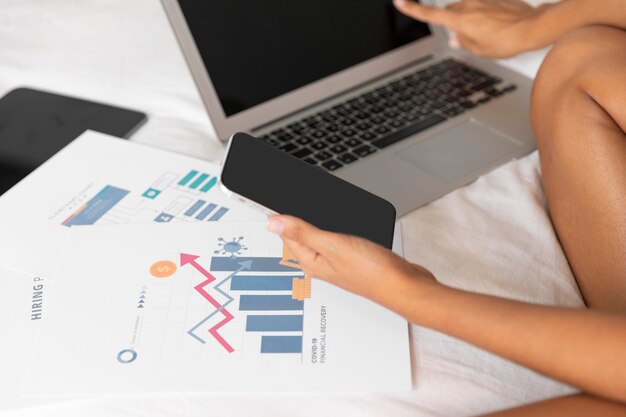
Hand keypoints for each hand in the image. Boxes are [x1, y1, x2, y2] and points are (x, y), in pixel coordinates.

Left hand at [266, 215, 435, 306]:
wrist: (405, 286)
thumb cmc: (373, 272)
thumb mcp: (332, 245)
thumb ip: (303, 231)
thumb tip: (272, 222)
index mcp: (310, 261)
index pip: (286, 234)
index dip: (279, 214)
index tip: (270, 198)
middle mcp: (321, 262)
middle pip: (301, 235)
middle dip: (295, 217)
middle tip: (287, 198)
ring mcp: (338, 261)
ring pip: (319, 235)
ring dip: (315, 221)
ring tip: (308, 206)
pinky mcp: (354, 257)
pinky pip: (336, 238)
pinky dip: (334, 227)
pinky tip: (340, 219)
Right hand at [394, 0, 553, 57]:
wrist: (533, 27)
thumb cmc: (507, 40)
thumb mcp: (479, 49)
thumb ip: (462, 42)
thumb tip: (455, 37)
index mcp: (460, 19)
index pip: (430, 15)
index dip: (413, 9)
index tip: (400, 2)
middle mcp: (468, 5)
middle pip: (450, 12)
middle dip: (453, 24)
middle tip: (466, 39)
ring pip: (466, 9)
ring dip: (470, 19)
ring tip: (488, 34)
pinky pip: (482, 6)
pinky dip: (483, 15)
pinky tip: (497, 25)